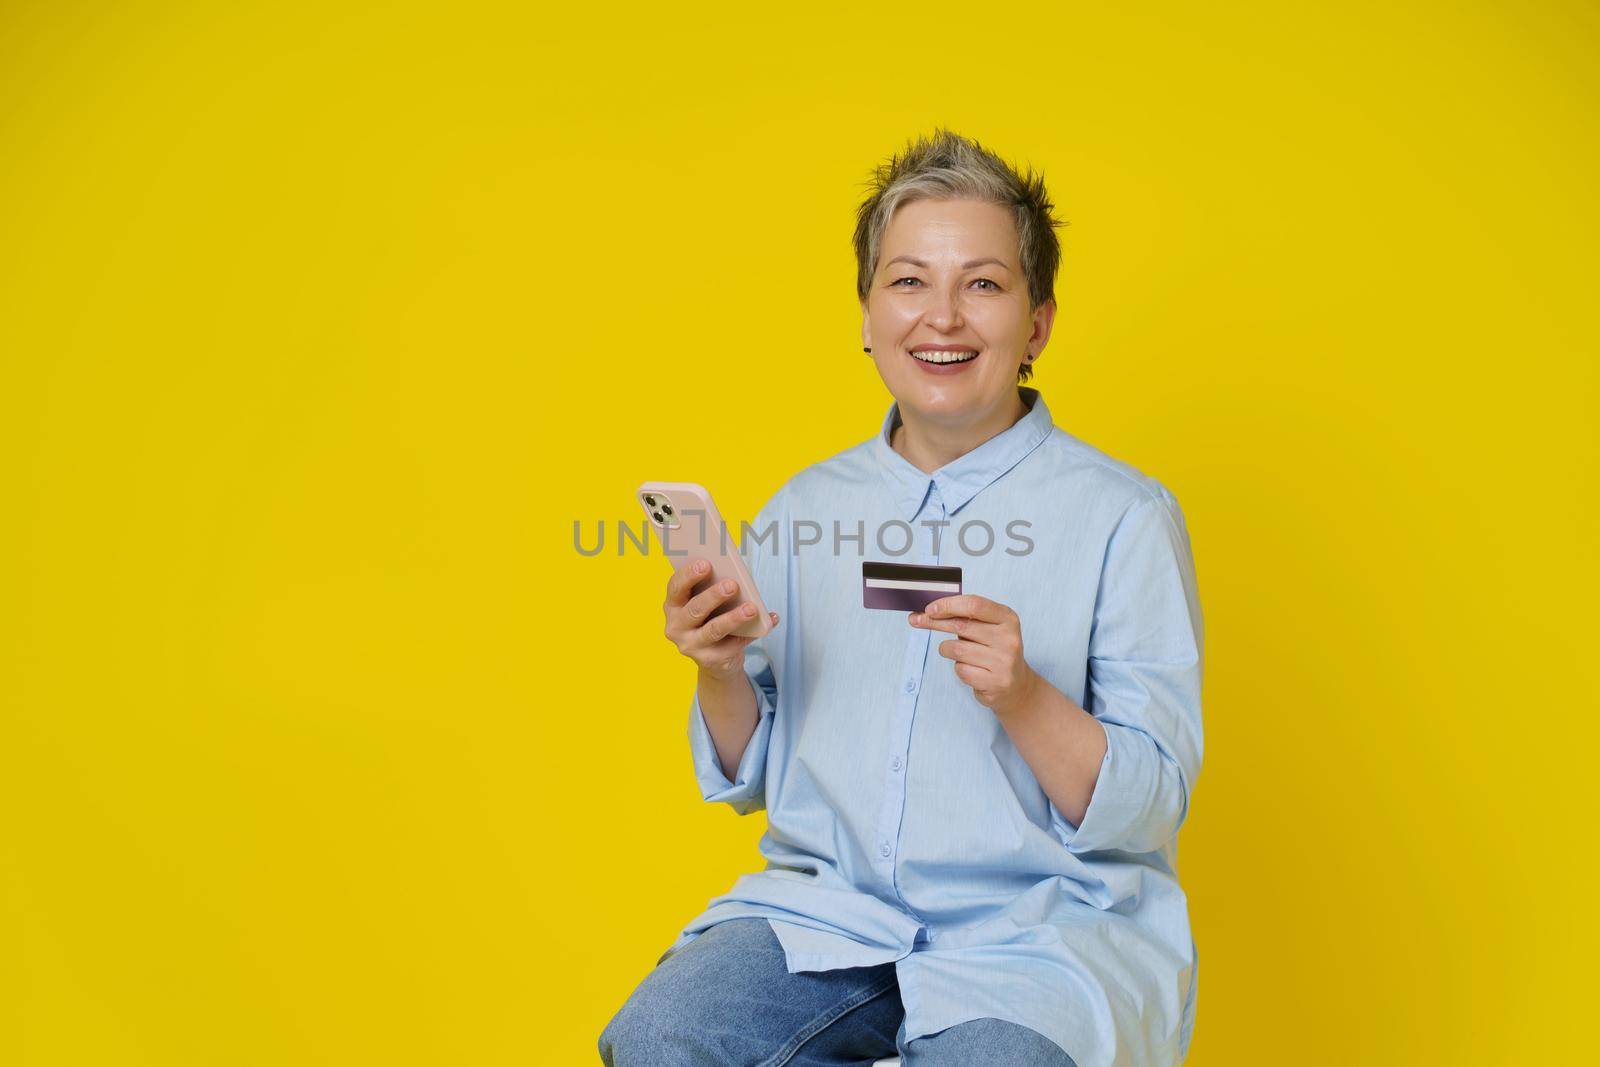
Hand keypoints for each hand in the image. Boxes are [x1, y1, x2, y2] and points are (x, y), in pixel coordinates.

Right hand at [662, 559, 778, 679]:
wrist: (715, 658)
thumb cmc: (711, 618)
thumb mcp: (707, 603)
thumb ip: (713, 587)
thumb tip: (736, 573)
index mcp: (673, 606)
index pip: (675, 588)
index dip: (688, 575)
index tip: (706, 563)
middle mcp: (676, 627)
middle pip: (695, 609)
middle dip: (714, 596)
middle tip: (732, 584)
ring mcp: (691, 645)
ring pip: (714, 630)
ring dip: (734, 618)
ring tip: (752, 608)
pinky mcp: (709, 659)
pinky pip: (733, 645)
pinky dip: (751, 633)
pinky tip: (767, 622)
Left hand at [910, 594, 1037, 717]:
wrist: (1017, 686)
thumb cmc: (995, 651)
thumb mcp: (989, 628)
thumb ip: (966, 617)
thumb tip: (930, 611)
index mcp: (1008, 618)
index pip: (974, 605)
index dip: (948, 605)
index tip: (930, 608)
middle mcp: (1008, 638)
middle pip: (961, 626)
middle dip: (934, 622)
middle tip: (917, 620)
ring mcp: (1003, 662)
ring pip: (956, 649)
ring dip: (948, 650)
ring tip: (958, 653)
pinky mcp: (995, 682)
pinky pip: (961, 670)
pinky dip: (959, 668)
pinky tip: (972, 669)